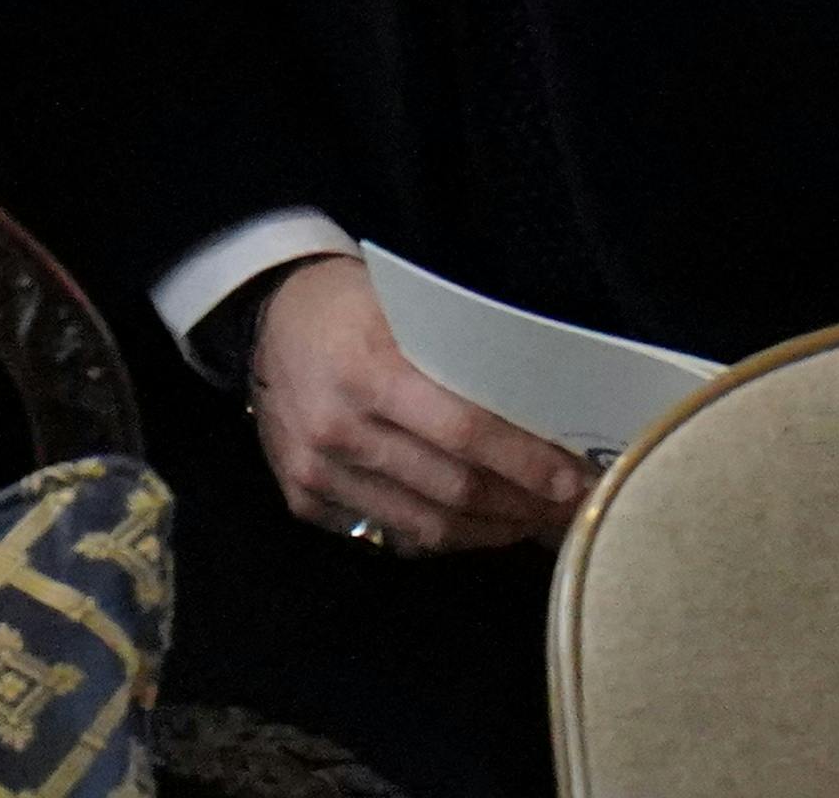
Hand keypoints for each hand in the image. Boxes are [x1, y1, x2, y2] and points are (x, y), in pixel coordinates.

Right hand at [244, 254, 586, 555]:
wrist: (266, 318)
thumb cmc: (353, 304)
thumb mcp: (408, 308)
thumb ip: (462, 358)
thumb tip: (543, 410)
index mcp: (371, 371)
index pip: (465, 431)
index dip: (525, 462)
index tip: (573, 481)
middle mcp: (340, 429)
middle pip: (451, 488)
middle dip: (520, 505)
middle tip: (565, 509)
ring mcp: (318, 472)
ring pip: (423, 525)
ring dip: (488, 530)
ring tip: (530, 522)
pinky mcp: (303, 500)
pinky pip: (388, 534)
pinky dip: (439, 535)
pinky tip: (474, 525)